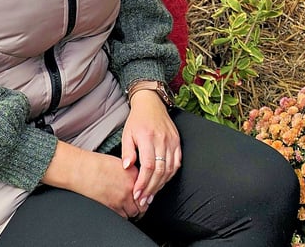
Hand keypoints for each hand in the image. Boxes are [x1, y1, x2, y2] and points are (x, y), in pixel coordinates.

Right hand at [42, 142, 144, 218]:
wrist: (80, 170)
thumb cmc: (94, 164)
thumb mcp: (118, 163)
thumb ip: (130, 173)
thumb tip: (135, 182)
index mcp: (133, 173)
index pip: (147, 187)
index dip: (146, 192)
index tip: (144, 194)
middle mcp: (130, 186)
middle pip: (144, 201)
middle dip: (142, 204)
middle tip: (140, 205)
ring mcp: (122, 198)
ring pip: (136, 212)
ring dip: (134, 211)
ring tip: (130, 209)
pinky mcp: (113, 207)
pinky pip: (124, 217)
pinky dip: (124, 215)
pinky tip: (120, 211)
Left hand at [121, 91, 180, 207]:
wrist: (151, 104)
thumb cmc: (137, 120)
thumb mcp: (127, 134)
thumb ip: (127, 151)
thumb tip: (127, 168)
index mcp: (147, 137)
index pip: (148, 166)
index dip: (143, 182)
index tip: (137, 193)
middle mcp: (162, 140)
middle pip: (160, 171)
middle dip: (151, 188)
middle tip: (144, 200)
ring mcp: (172, 141)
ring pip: (170, 169)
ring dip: (161, 185)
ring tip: (152, 195)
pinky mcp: (178, 142)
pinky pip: (176, 163)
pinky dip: (170, 175)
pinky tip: (162, 182)